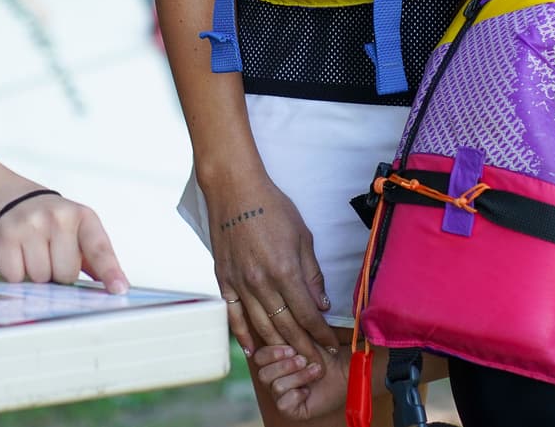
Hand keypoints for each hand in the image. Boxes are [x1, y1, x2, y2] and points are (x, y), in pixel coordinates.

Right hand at [0, 190, 128, 293]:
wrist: (9, 196)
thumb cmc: (48, 220)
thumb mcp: (76, 229)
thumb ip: (94, 258)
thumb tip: (116, 287)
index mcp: (82, 217)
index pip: (99, 249)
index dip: (110, 271)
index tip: (118, 289)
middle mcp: (58, 217)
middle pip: (66, 273)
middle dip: (58, 274)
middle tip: (50, 256)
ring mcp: (32, 224)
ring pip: (40, 277)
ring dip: (36, 275)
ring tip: (33, 254)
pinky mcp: (7, 234)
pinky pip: (15, 275)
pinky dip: (15, 273)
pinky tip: (17, 255)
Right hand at [203, 174, 340, 356]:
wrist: (234, 189)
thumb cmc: (272, 207)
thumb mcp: (303, 236)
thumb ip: (311, 274)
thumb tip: (321, 305)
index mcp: (285, 270)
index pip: (307, 314)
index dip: (320, 334)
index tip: (330, 346)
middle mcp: (261, 282)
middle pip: (285, 327)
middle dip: (303, 348)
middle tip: (315, 364)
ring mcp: (239, 283)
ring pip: (260, 326)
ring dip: (278, 347)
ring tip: (291, 362)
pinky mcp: (223, 280)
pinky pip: (233, 315)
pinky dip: (243, 335)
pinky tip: (253, 350)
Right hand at [254, 341, 346, 420]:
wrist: (344, 369)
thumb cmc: (326, 353)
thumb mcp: (304, 338)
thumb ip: (286, 335)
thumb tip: (275, 330)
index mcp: (274, 360)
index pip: (258, 358)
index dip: (272, 353)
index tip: (292, 349)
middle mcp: (275, 378)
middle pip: (263, 374)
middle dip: (286, 366)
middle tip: (304, 360)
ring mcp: (281, 395)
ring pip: (275, 387)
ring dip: (298, 377)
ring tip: (314, 371)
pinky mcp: (291, 410)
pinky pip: (283, 404)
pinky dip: (298, 395)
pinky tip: (309, 391)